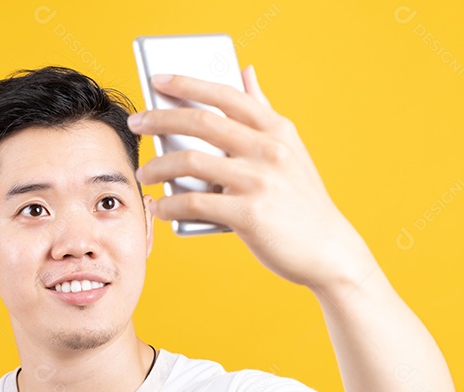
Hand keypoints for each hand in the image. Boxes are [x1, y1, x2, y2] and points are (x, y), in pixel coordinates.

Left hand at [128, 66, 376, 294]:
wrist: (327, 249)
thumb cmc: (300, 199)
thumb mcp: (290, 148)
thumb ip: (263, 110)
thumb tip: (246, 71)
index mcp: (276, 129)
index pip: (226, 95)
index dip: (188, 83)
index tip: (158, 79)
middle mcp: (268, 149)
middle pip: (201, 122)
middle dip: (160, 119)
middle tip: (137, 123)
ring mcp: (258, 181)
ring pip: (190, 161)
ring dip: (157, 166)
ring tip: (143, 174)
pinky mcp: (248, 214)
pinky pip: (193, 203)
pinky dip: (168, 205)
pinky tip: (158, 208)